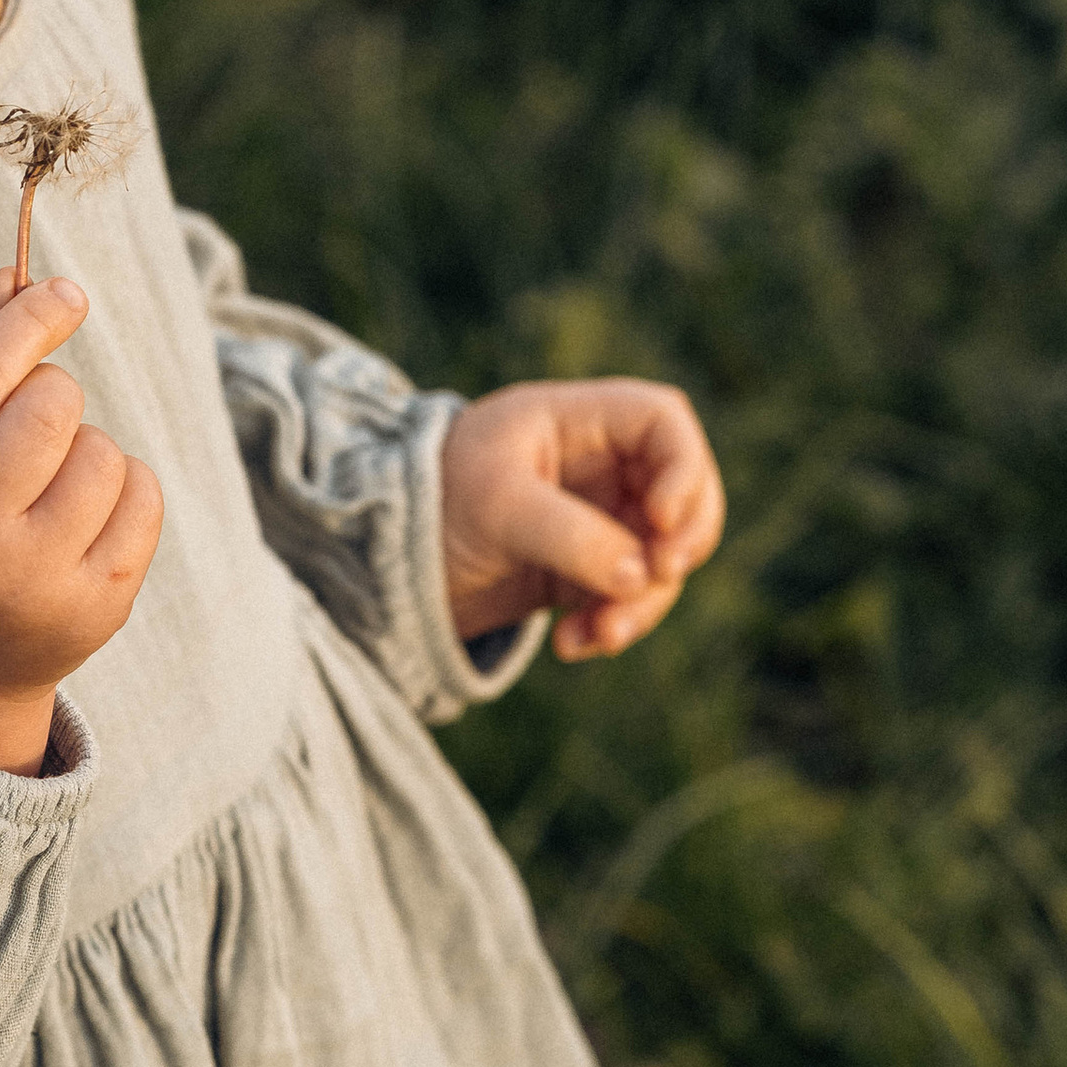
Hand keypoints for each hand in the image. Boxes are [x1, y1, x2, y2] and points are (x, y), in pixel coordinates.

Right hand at [0, 270, 163, 771]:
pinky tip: (82, 514)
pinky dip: (123, 485)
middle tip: (26, 428)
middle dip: (50, 392)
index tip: (65, 292)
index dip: (29, 321)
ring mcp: (37, 584)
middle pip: (49, 405)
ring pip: (103, 449)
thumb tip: (17, 277)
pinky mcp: (98, 609)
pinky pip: (143, 495)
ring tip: (44, 487)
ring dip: (83, 446)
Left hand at [440, 378, 723, 664]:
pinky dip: (611, 625)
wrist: (382, 558)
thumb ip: (572, 536)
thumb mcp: (497, 509)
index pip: (661, 421)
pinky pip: (629, 598)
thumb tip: (643, 576)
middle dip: (682, 542)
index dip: (683, 467)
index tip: (662, 519)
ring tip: (598, 636)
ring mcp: (598, 518)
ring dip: (643, 603)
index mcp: (575, 421)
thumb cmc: (431, 502)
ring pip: (661, 557)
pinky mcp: (587, 570)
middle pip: (684, 492)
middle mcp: (598, 465)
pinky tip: (570, 645)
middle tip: (660, 577)